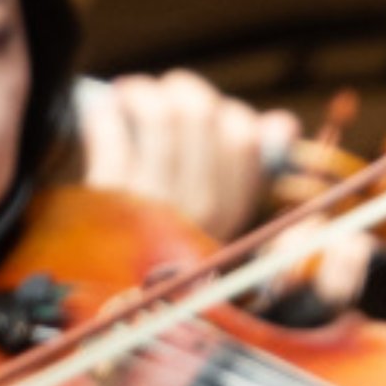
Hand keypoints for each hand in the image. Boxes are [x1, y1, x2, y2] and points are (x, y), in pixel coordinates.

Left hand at [83, 72, 372, 307]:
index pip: (245, 137)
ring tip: (128, 96)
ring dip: (140, 93)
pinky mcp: (107, 196)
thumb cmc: (166, 243)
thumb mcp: (219, 216)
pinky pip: (111, 131)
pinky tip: (101, 111)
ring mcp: (153, 202)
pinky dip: (104, 112)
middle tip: (159, 93)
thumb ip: (253, 167)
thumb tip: (283, 123)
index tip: (208, 115)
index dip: (228, 113)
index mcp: (233, 210)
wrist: (105, 294)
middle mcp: (199, 208)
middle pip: (199, 113)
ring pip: (159, 114)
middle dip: (178, 90)